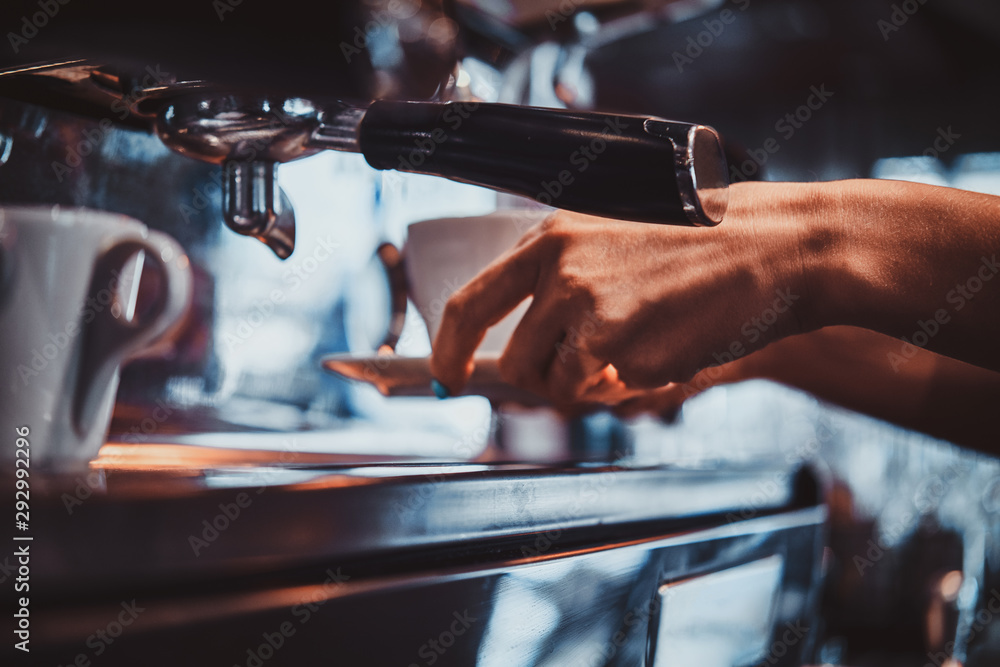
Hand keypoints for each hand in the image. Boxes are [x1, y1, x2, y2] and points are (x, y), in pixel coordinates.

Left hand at [429, 182, 818, 404]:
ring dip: (585, 386)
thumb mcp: (619, 230)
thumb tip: (523, 336)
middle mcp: (560, 269)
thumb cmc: (710, 239)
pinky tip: (664, 348)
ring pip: (555, 384)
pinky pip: (604, 393)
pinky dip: (627, 388)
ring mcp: (589, 309)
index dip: (451, 348)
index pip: (470, 303)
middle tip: (578, 375)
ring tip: (634, 352)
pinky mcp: (622, 346)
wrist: (782, 247)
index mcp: (553, 235)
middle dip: (539, 381)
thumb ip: (566, 274)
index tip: (449, 375)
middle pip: (513, 360)